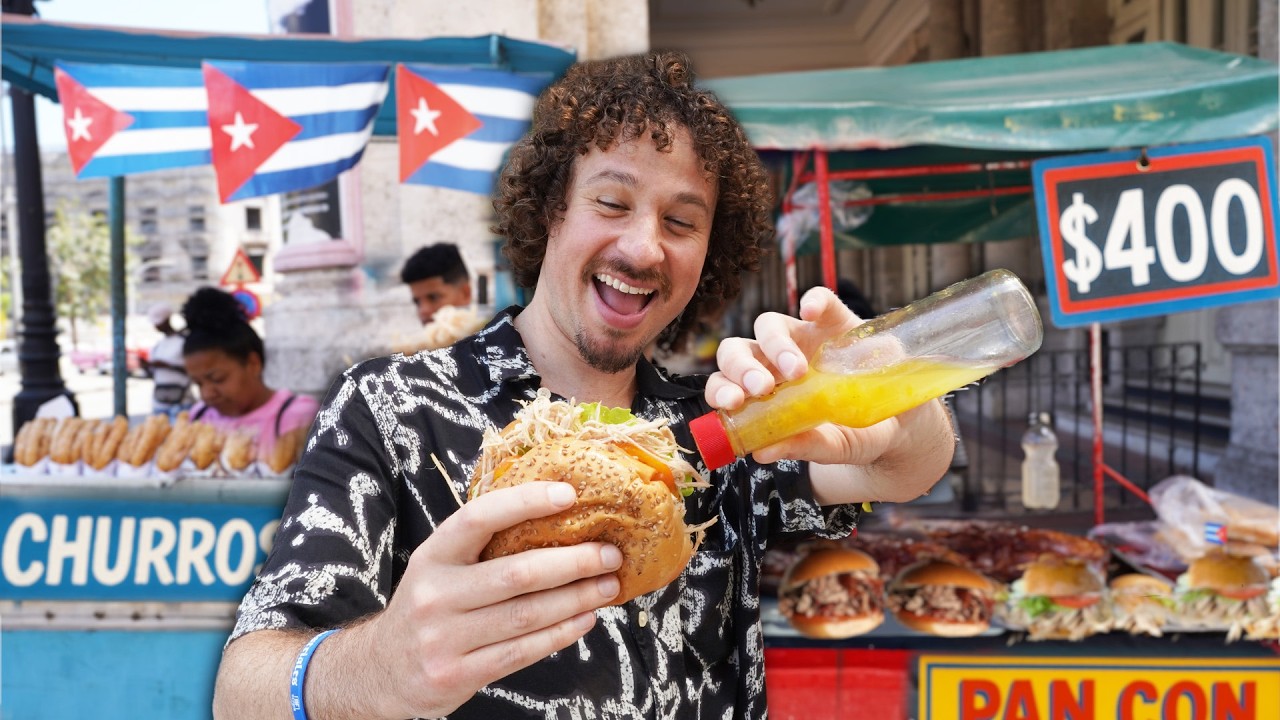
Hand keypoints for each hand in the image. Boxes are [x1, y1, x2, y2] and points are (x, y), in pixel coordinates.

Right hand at [362, 480, 622, 717]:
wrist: (381, 671)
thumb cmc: (428, 608)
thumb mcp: (438, 568)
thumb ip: (481, 547)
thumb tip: (555, 516)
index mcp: (432, 557)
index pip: (478, 519)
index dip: (524, 502)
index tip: (568, 494)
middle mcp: (435, 595)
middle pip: (517, 573)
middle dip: (573, 562)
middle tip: (609, 554)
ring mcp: (444, 638)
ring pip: (527, 615)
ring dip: (576, 599)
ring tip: (608, 586)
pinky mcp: (458, 674)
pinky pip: (523, 651)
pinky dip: (560, 634)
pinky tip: (584, 619)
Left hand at [704, 285, 895, 466]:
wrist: (899, 423)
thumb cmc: (854, 434)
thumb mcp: (830, 446)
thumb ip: (799, 446)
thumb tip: (759, 453)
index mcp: (762, 392)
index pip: (726, 383)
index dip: (721, 390)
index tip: (734, 403)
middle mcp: (773, 361)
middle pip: (738, 350)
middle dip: (742, 368)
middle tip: (761, 389)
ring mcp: (804, 337)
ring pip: (768, 325)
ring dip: (774, 345)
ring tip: (797, 370)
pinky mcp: (836, 321)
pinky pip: (820, 301)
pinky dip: (813, 301)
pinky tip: (811, 311)